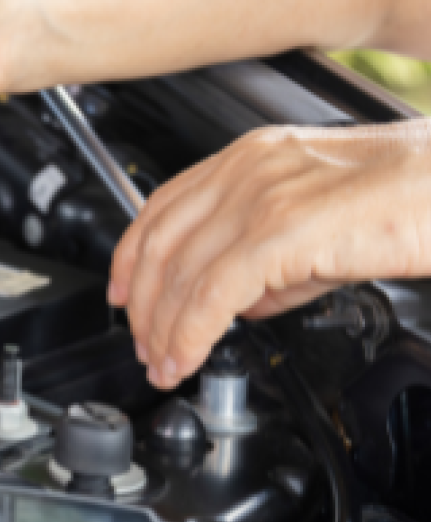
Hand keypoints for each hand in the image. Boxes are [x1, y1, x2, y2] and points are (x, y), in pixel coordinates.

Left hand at [112, 122, 430, 388]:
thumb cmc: (416, 200)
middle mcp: (247, 170)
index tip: (120, 294)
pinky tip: (187, 357)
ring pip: (180, 274)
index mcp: (249, 158)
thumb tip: (240, 304)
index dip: (130, 257)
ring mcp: (262, 197)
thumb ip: (272, 261)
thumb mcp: (322, 225)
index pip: (162, 208)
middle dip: (142, 306)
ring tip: (163, 363)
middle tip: (144, 346)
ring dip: (163, 330)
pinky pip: (213, 294)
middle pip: (160, 245)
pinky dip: (189, 333)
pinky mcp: (283, 233)